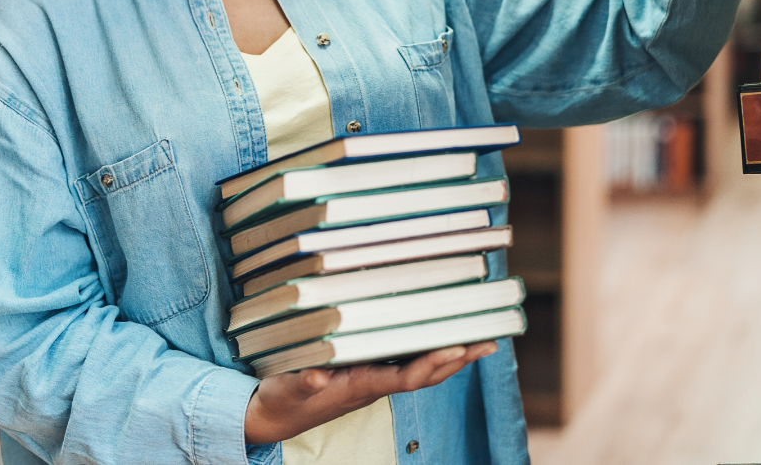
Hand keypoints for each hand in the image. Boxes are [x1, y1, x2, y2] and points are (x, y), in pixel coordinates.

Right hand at [243, 341, 497, 444]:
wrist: (272, 418)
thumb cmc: (281, 401)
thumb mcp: (286, 390)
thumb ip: (301, 383)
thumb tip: (317, 378)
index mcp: (358, 386)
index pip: (405, 377)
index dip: (432, 363)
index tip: (458, 348)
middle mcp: (372, 384)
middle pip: (424, 375)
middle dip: (456, 360)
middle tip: (488, 342)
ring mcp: (371, 381)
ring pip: (418, 370)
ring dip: (450, 358)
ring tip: (477, 340)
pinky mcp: (364, 375)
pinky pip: (404, 364)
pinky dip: (427, 353)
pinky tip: (438, 342)